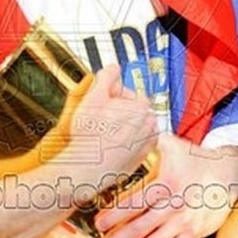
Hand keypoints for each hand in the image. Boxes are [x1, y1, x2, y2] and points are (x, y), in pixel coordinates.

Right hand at [66, 65, 158, 191]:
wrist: (87, 169)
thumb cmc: (89, 135)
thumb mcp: (93, 96)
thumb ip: (107, 76)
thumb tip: (114, 67)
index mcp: (142, 108)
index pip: (129, 93)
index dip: (112, 96)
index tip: (101, 104)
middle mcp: (150, 125)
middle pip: (132, 110)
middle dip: (118, 111)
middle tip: (99, 119)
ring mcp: (147, 144)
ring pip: (133, 127)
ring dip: (120, 126)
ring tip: (101, 133)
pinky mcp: (141, 159)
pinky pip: (133, 144)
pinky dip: (123, 142)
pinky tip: (107, 145)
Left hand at [94, 133, 237, 237]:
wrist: (226, 172)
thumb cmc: (193, 157)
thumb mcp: (170, 144)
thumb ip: (146, 140)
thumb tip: (125, 131)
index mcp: (166, 181)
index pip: (135, 201)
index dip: (115, 214)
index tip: (99, 222)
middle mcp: (175, 204)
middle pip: (141, 226)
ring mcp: (185, 221)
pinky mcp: (194, 232)